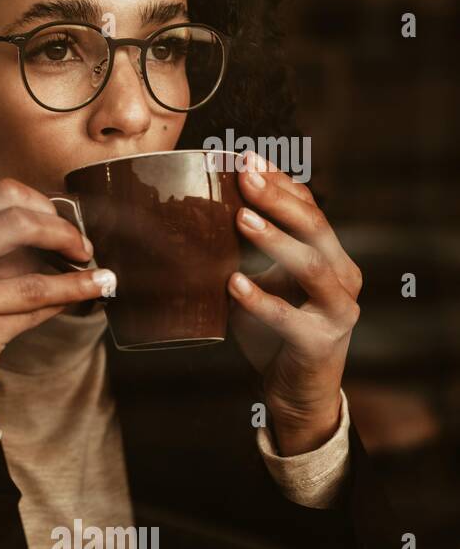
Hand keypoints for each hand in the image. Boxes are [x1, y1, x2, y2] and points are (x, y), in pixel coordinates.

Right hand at [0, 177, 114, 417]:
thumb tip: (54, 228)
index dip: (40, 203)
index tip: (61, 219)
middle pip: (17, 224)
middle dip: (62, 232)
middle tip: (82, 248)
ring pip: (32, 278)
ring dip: (77, 276)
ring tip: (102, 277)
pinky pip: (33, 312)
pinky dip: (66, 301)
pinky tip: (85, 295)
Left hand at [227, 152, 361, 454]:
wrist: (296, 390)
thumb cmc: (275, 330)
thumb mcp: (265, 282)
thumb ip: (251, 252)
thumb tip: (206, 209)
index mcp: (330, 256)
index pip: (309, 207)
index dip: (280, 181)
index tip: (246, 157)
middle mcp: (342, 277)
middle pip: (314, 226)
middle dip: (278, 197)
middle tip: (244, 175)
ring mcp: (336, 310)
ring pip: (310, 265)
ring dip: (274, 239)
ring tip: (240, 218)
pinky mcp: (319, 342)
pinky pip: (289, 317)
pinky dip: (260, 299)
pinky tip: (233, 284)